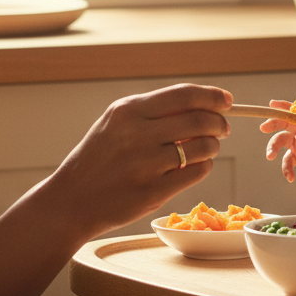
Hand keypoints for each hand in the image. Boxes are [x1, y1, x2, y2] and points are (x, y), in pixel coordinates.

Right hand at [42, 82, 231, 241]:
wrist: (69, 201)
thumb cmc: (98, 158)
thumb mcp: (116, 123)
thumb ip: (155, 112)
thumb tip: (204, 104)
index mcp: (128, 110)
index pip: (184, 95)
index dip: (211, 96)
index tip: (227, 100)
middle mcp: (136, 134)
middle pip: (198, 120)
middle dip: (219, 122)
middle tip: (224, 126)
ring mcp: (144, 165)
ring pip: (202, 147)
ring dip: (213, 145)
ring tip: (210, 146)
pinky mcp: (152, 192)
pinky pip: (196, 173)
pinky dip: (205, 166)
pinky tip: (199, 165)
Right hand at [261, 99, 295, 186]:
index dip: (285, 106)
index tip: (273, 105)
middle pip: (284, 122)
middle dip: (273, 123)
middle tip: (264, 127)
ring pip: (280, 140)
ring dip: (273, 147)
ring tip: (270, 156)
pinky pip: (288, 161)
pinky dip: (287, 169)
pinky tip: (290, 177)